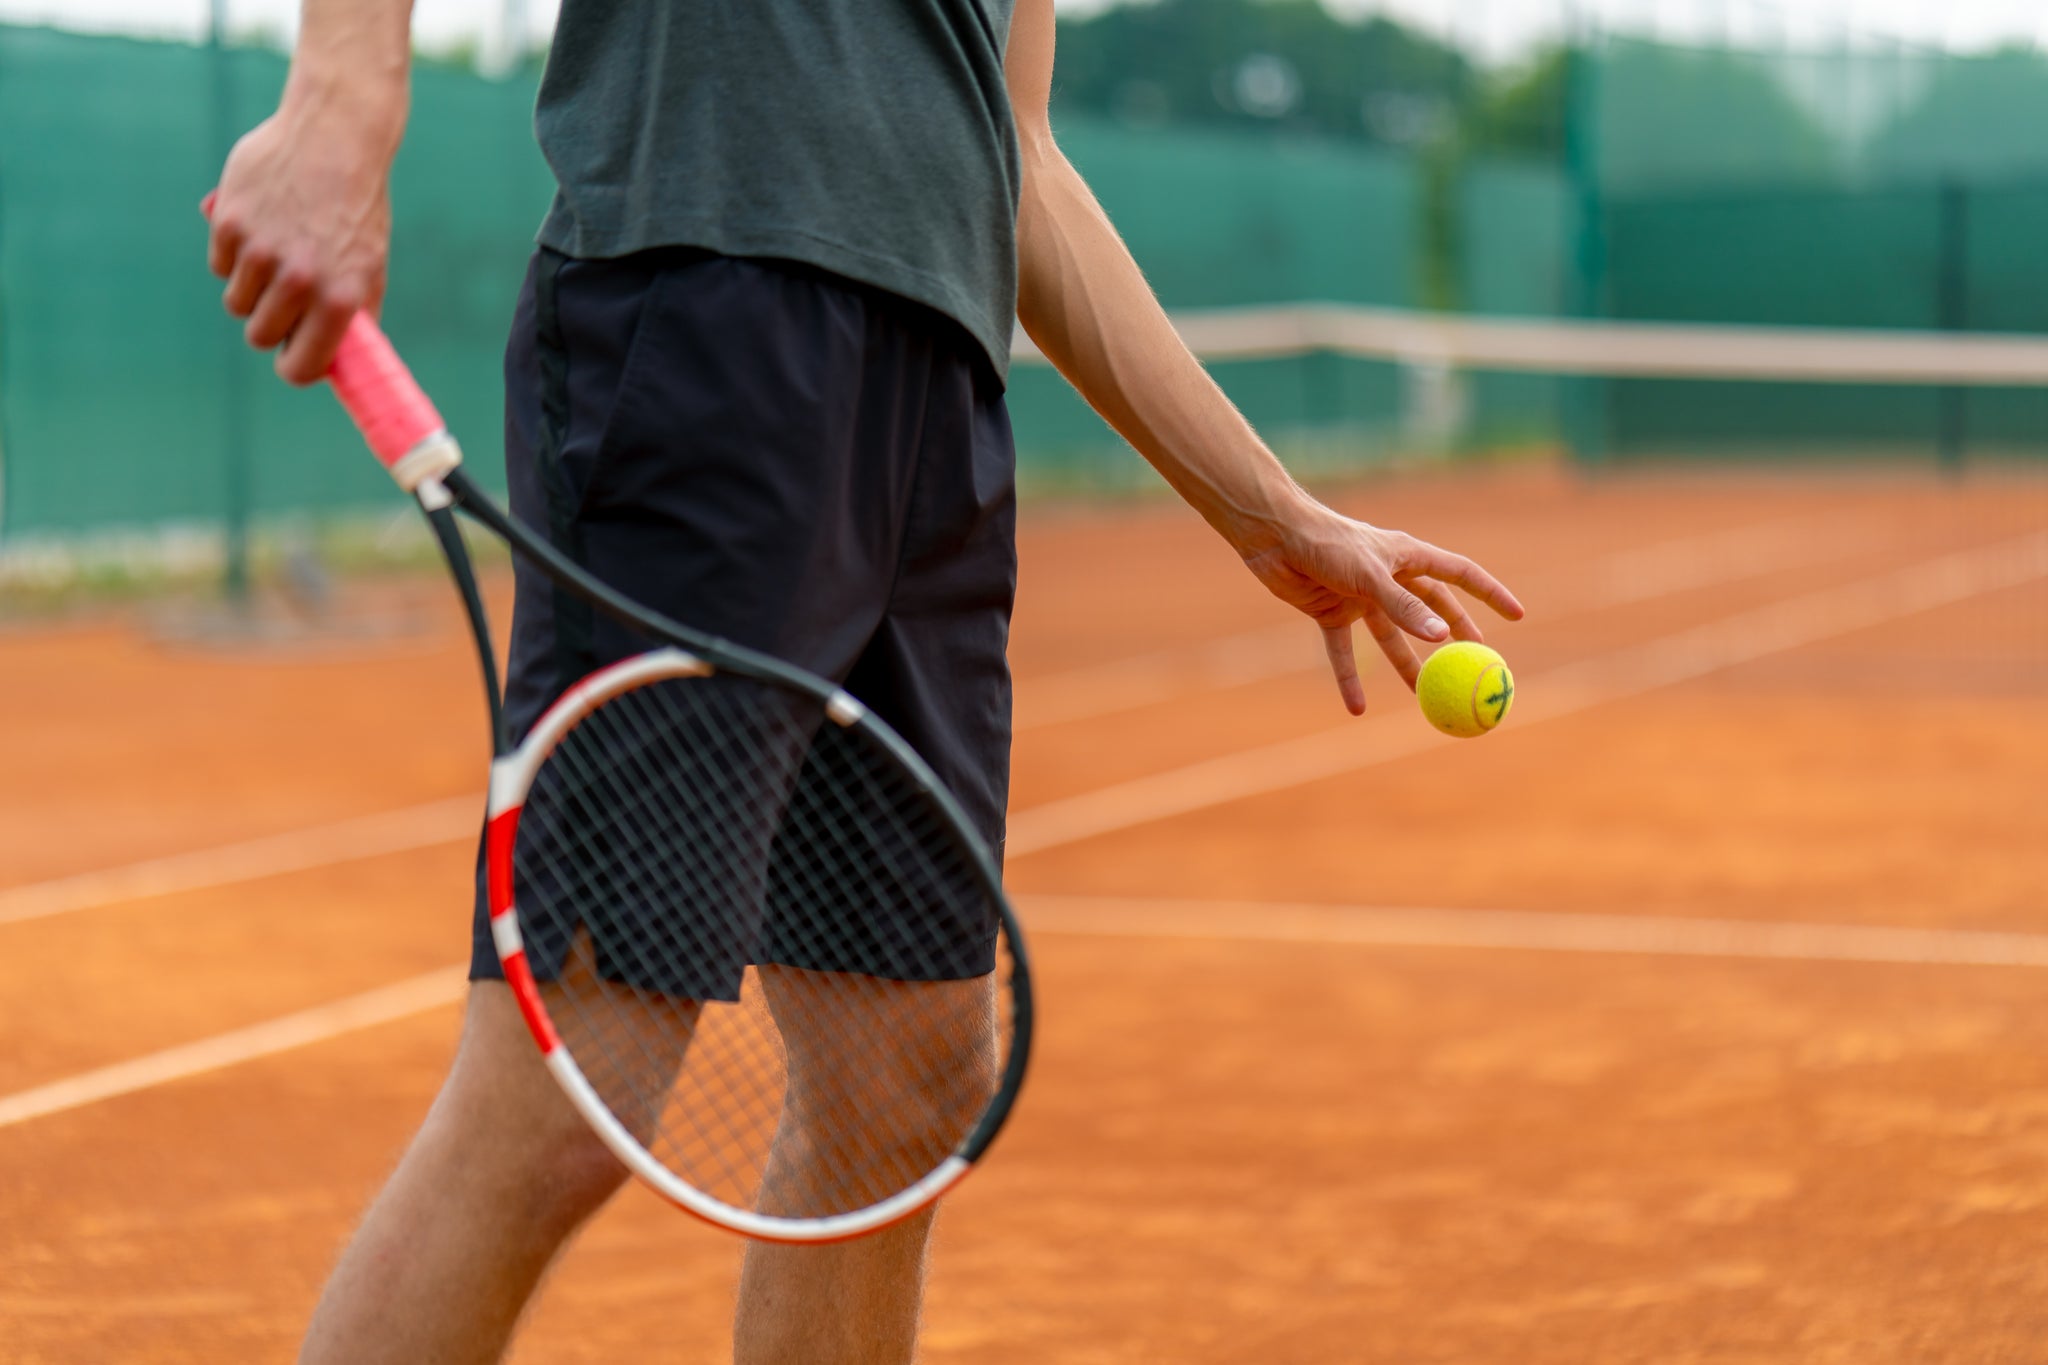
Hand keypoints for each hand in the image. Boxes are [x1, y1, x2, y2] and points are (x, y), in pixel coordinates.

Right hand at [205, 94, 396, 383]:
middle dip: (270, 326)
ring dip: (251, 290)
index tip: (293, 360)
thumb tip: (339, 363)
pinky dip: (234, 256)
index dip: (295, 368)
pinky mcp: (229, 224)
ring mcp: (260, 252)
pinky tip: (259, 228)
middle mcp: (299, 280)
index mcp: (340, 298)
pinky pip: (220, 266)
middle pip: (260, 337)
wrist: (335, 135)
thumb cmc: (356, 207)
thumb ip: (355, 314)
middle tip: (285, 302)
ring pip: (236, 304)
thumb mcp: (371, 264)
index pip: (302, 367)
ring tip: (276, 258)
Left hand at [1239, 497, 1524, 715]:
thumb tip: (1442, 639)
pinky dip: (1350, 678)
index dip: (1490, 594)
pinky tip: (1357, 708)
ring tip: (1423, 695)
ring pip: (1390, 636)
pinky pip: (1345, 651)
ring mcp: (1360, 595)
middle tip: (1473, 662)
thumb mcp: (1370, 576)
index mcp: (1408, 556)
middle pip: (1431, 608)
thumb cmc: (1327, 542)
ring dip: (1405, 665)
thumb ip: (1404, 608)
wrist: (1274, 535)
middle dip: (1452, 635)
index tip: (1517, 616)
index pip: (1461, 574)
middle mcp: (1389, 576)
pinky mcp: (1331, 611)